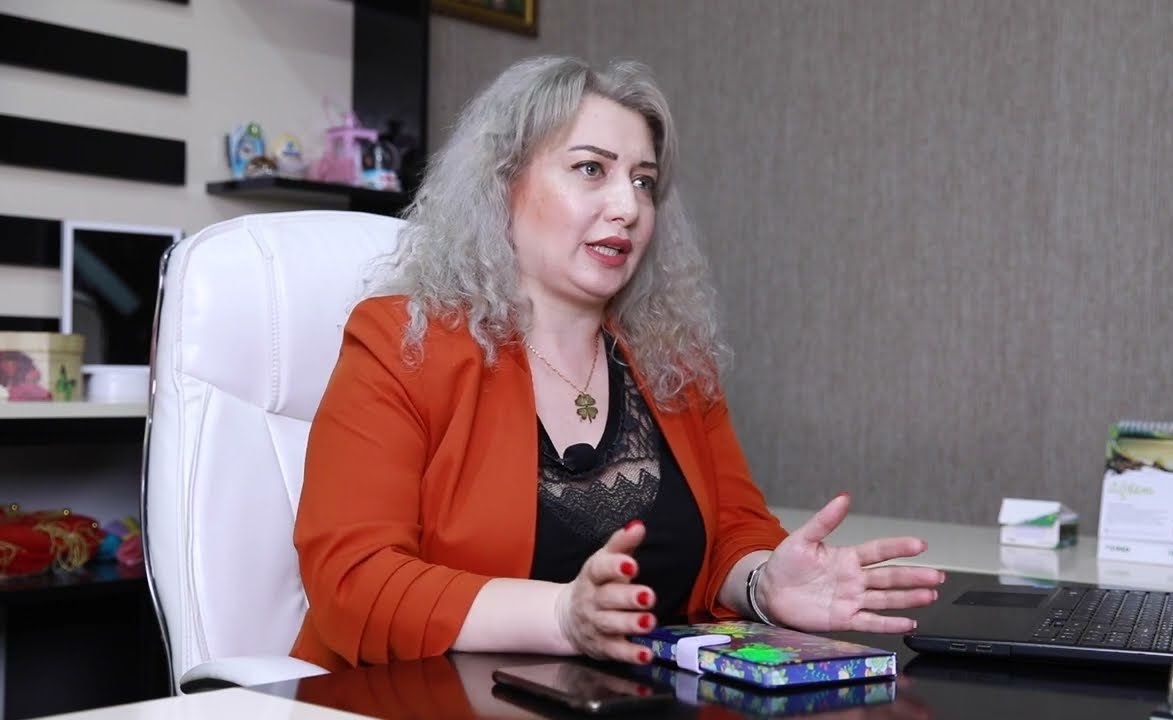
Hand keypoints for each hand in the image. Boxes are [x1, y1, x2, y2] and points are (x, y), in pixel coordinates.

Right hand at [555, 520, 657, 662]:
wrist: (567, 617)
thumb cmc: (596, 584)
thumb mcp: (604, 561)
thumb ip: (622, 544)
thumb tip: (638, 525)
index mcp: (592, 576)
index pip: (599, 569)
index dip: (614, 566)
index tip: (631, 564)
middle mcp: (591, 600)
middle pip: (607, 598)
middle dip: (627, 597)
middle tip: (648, 595)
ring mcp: (595, 624)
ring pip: (611, 624)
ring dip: (630, 623)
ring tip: (649, 622)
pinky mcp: (602, 646)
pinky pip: (615, 651)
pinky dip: (630, 654)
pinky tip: (645, 653)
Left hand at [757, 493, 944, 632]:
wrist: (768, 592)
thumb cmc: (785, 565)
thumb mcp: (802, 538)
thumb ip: (825, 520)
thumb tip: (843, 497)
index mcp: (847, 558)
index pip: (879, 551)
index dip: (899, 547)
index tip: (920, 544)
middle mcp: (854, 579)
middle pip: (889, 577)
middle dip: (914, 576)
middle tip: (937, 576)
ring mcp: (851, 600)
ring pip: (886, 599)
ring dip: (909, 598)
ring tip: (930, 596)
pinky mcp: (844, 619)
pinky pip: (871, 622)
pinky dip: (890, 624)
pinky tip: (909, 623)